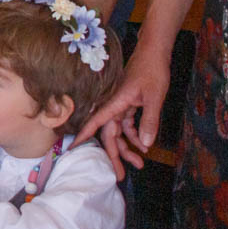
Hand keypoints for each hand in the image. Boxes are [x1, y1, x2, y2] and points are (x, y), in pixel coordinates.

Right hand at [75, 42, 172, 179]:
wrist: (155, 53)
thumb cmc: (152, 71)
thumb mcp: (155, 96)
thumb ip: (150, 120)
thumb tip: (146, 144)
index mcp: (116, 102)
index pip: (96, 122)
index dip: (84, 135)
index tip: (73, 149)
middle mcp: (115, 105)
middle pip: (109, 134)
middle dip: (114, 155)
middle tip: (118, 176)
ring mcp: (121, 105)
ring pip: (118, 131)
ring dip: (127, 147)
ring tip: (139, 164)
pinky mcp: (128, 104)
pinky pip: (127, 124)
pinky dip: (134, 135)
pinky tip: (144, 144)